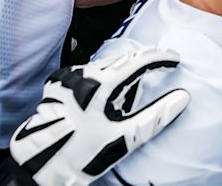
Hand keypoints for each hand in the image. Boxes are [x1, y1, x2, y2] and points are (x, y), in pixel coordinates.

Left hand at [9, 48, 189, 185]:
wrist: (40, 165)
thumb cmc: (81, 154)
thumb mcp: (124, 138)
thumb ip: (155, 116)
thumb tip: (182, 98)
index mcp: (101, 85)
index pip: (139, 61)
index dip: (160, 57)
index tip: (174, 58)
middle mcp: (82, 75)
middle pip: (122, 60)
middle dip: (142, 61)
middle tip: (159, 64)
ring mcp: (66, 78)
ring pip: (103, 65)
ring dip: (121, 69)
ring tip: (132, 83)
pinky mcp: (56, 84)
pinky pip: (84, 72)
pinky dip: (99, 76)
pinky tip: (102, 91)